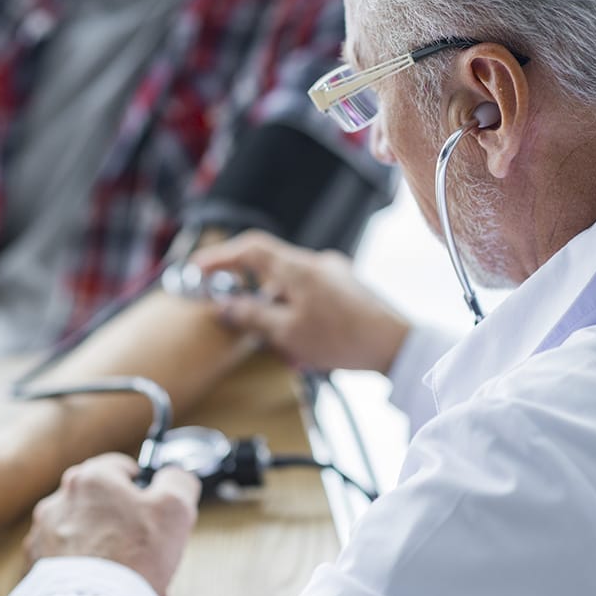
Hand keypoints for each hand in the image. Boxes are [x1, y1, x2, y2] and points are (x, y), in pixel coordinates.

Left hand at [24, 454, 200, 595]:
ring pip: (82, 529)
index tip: (151, 504)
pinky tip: (106, 581)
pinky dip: (84, 566)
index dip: (142, 485)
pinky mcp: (35, 566)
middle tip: (142, 541)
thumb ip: (178, 480)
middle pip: (100, 499)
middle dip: (121, 517)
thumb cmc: (134, 557)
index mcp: (91, 477)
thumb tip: (174, 477)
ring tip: (125, 568)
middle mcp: (60, 500)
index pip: (120, 466)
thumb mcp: (176, 507)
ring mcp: (44, 535)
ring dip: (102, 541)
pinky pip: (66, 557)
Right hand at [192, 231, 409, 372]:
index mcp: (298, 268)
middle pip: (269, 270)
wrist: (396, 345)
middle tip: (242, 321)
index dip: (221, 256)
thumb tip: (225, 307)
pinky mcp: (345, 288)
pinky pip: (309, 296)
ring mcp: (333, 274)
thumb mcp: (288, 333)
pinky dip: (297, 315)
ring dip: (278, 312)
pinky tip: (304, 345)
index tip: (199, 269)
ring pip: (290, 287)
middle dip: (252, 296)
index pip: (250, 248)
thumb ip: (253, 316)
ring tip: (283, 347)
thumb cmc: (345, 338)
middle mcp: (316, 263)